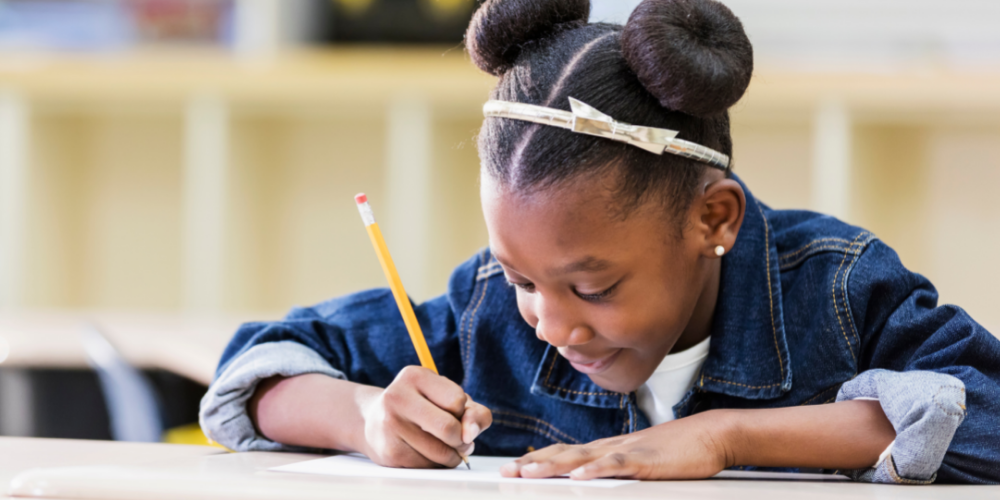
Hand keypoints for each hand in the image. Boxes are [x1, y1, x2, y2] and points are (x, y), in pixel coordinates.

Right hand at [359, 366, 492, 468]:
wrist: (374, 421)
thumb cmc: (422, 408)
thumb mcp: (450, 400)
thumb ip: (474, 413)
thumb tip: (470, 435)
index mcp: (415, 376)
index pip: (457, 400)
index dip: (463, 413)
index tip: (454, 414)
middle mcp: (397, 397)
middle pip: (448, 428)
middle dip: (462, 441)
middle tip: (460, 441)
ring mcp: (390, 425)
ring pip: (440, 452)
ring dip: (451, 456)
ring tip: (442, 448)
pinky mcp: (388, 452)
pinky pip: (426, 466)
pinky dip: (434, 465)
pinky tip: (425, 454)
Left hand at [499, 411, 733, 479]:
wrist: (711, 434)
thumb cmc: (678, 451)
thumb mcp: (639, 462)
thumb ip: (616, 471)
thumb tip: (592, 480)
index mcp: (608, 449)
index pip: (565, 453)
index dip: (537, 460)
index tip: (513, 468)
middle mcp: (611, 447)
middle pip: (564, 454)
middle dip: (533, 463)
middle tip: (506, 472)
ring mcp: (627, 451)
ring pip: (583, 458)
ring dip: (554, 465)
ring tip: (529, 472)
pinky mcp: (646, 460)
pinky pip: (617, 465)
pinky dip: (596, 470)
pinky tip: (580, 476)